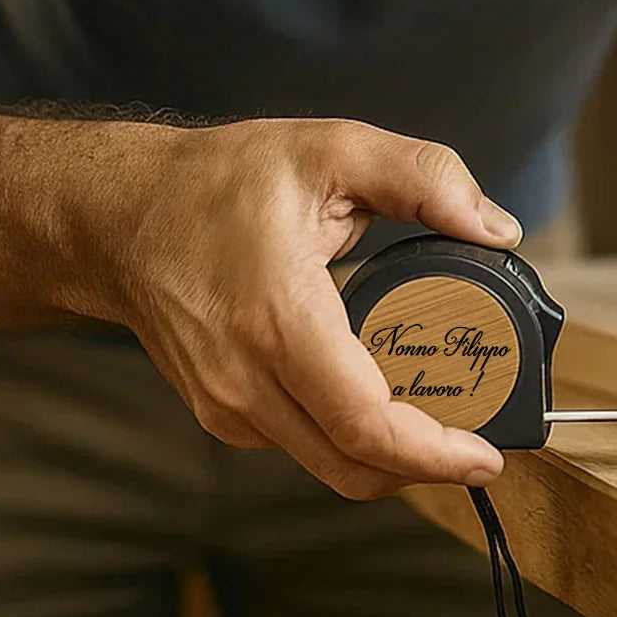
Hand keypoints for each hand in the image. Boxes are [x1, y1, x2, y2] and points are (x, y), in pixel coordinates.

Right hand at [98, 118, 521, 498]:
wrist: (119, 216)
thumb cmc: (217, 182)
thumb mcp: (333, 150)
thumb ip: (426, 178)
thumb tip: (497, 229)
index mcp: (279, 321)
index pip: (367, 425)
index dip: (435, 454)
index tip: (487, 457)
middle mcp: (246, 380)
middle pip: (354, 466)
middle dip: (426, 466)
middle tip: (478, 436)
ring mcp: (227, 405)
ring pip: (328, 465)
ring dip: (389, 455)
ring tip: (439, 417)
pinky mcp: (221, 410)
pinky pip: (300, 446)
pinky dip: (349, 439)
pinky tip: (378, 401)